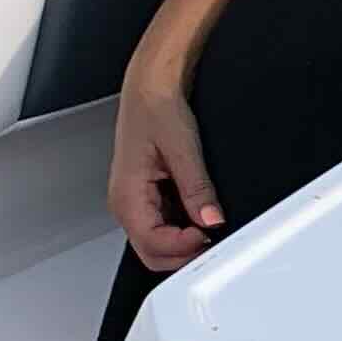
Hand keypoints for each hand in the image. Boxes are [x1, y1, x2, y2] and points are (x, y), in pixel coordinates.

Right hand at [109, 53, 221, 267]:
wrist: (150, 86)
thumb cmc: (156, 107)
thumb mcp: (183, 147)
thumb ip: (196, 187)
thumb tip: (211, 219)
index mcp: (126, 194)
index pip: (152, 243)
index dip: (184, 246)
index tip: (210, 234)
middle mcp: (125, 203)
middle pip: (151, 253)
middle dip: (184, 254)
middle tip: (215, 239)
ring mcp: (134, 201)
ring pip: (156, 243)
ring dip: (184, 243)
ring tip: (210, 225)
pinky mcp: (146, 196)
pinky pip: (162, 226)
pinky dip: (182, 229)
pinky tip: (199, 215)